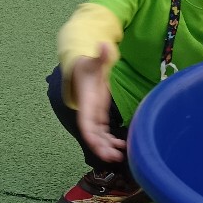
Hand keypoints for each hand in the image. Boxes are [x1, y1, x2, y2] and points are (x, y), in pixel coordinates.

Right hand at [71, 45, 125, 162]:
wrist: (80, 68)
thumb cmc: (87, 66)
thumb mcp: (94, 61)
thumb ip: (101, 56)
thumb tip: (104, 44)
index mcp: (86, 103)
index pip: (85, 124)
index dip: (91, 136)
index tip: (98, 146)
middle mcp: (88, 113)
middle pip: (92, 135)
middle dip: (101, 148)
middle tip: (114, 158)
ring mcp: (93, 116)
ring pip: (98, 137)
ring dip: (107, 148)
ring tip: (120, 156)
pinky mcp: (99, 115)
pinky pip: (103, 133)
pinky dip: (110, 141)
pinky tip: (122, 147)